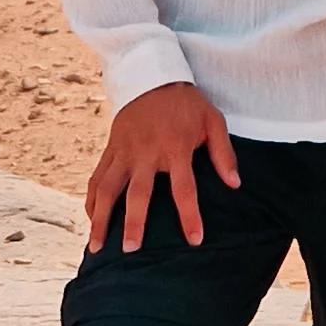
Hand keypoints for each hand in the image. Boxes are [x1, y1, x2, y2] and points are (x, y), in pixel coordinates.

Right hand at [86, 83, 239, 253]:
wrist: (151, 74)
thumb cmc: (186, 103)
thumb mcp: (212, 119)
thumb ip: (223, 153)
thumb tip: (234, 184)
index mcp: (175, 147)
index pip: (184, 188)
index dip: (190, 215)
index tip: (194, 240)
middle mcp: (146, 151)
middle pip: (137, 192)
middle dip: (133, 222)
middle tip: (130, 250)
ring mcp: (124, 151)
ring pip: (108, 187)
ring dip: (101, 217)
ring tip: (95, 246)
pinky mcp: (110, 148)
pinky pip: (97, 176)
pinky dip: (91, 199)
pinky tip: (90, 219)